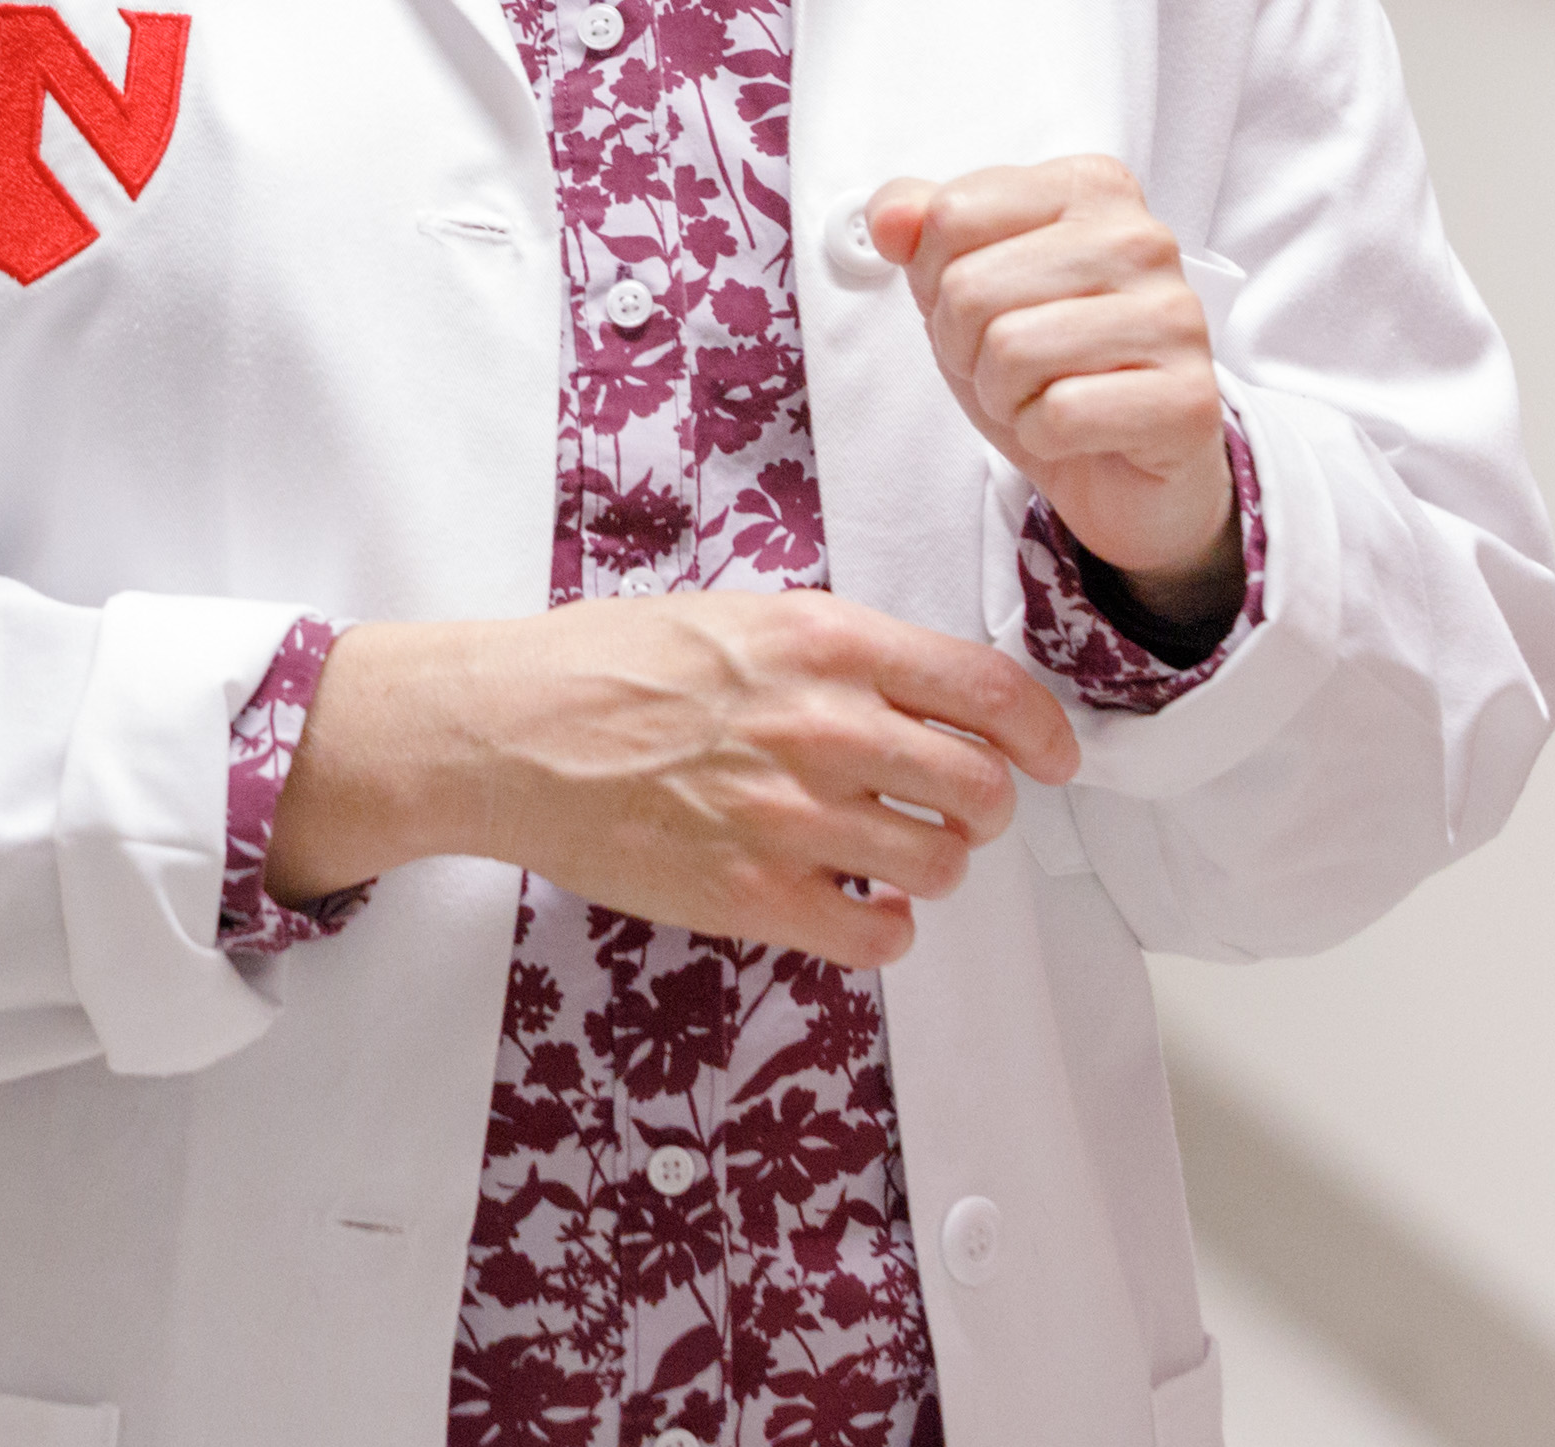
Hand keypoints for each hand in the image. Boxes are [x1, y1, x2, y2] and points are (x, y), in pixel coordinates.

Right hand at [259, 596, 1080, 968]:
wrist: (503, 731)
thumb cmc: (603, 666)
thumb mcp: (737, 618)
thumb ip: (838, 656)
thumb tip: (927, 701)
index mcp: (824, 642)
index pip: (990, 692)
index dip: (1043, 735)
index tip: (1051, 759)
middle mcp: (821, 724)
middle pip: (981, 791)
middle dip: (982, 809)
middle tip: (949, 813)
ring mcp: (788, 815)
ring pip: (939, 866)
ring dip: (928, 867)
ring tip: (880, 854)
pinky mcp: (752, 894)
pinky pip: (878, 934)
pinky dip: (882, 927)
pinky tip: (847, 903)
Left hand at [869, 157, 1240, 628]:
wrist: (1120, 465)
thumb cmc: (1044, 360)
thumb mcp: (963, 281)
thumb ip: (920, 229)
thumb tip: (891, 220)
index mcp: (1091, 188)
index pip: (950, 213)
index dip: (935, 279)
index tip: (978, 307)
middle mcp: (1143, 239)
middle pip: (971, 287)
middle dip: (963, 345)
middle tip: (1007, 366)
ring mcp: (1175, 317)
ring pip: (1011, 350)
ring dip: (1001, 394)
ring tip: (1041, 395)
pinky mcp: (1189, 398)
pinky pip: (1061, 414)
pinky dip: (1043, 436)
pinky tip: (1076, 432)